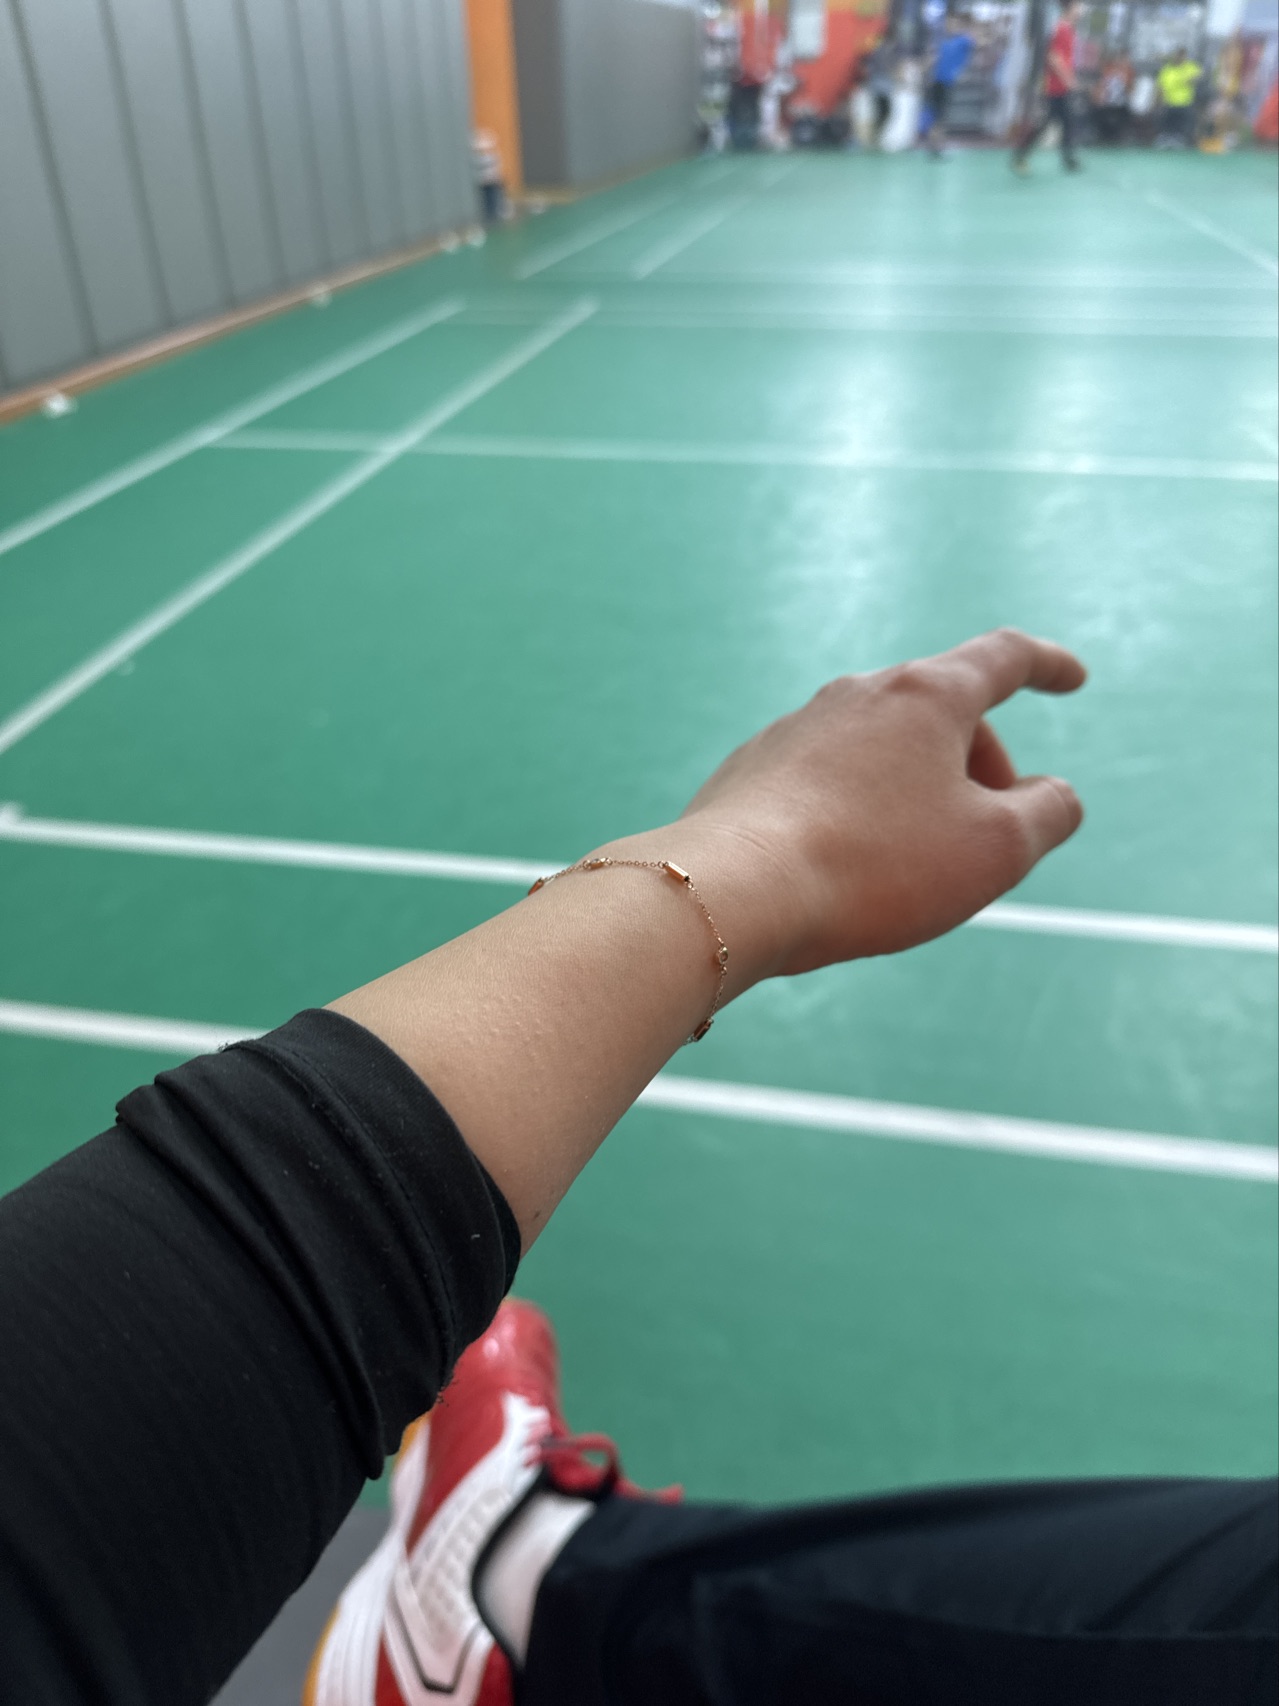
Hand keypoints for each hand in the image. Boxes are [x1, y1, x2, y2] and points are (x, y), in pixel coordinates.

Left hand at [677, 629, 1085, 973]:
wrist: (734, 889)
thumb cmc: (874, 866)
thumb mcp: (994, 850)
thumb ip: (1047, 814)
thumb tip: (1054, 795)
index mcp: (925, 695)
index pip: (1003, 658)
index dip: (1047, 666)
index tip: (1071, 679)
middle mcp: (857, 694)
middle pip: (941, 713)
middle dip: (981, 765)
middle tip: (992, 833)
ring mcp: (797, 728)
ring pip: (882, 750)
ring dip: (917, 792)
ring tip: (917, 863)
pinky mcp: (754, 770)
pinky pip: (829, 781)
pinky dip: (860, 811)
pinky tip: (849, 868)